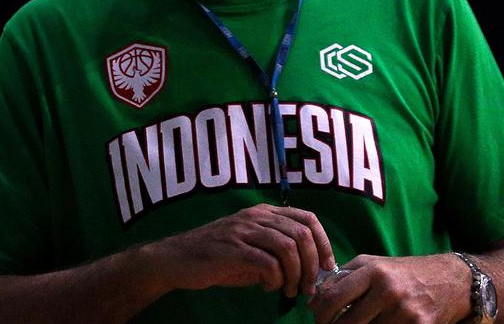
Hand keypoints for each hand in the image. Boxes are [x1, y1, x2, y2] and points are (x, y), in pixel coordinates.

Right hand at [144, 203, 335, 298]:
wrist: (176, 259)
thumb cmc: (216, 257)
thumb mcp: (250, 246)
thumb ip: (276, 251)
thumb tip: (309, 270)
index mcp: (263, 213)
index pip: (307, 218)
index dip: (323, 242)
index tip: (326, 267)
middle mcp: (255, 217)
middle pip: (301, 234)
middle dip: (312, 264)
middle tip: (309, 286)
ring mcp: (243, 231)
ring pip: (287, 247)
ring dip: (296, 275)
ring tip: (290, 290)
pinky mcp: (232, 250)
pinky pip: (267, 263)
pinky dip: (275, 279)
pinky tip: (268, 287)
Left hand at [307, 253, 469, 323]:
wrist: (452, 280)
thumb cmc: (404, 272)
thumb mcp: (374, 264)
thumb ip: (342, 278)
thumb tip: (313, 301)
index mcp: (375, 271)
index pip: (335, 297)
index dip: (321, 313)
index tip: (318, 318)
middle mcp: (389, 290)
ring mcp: (406, 312)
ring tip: (361, 323)